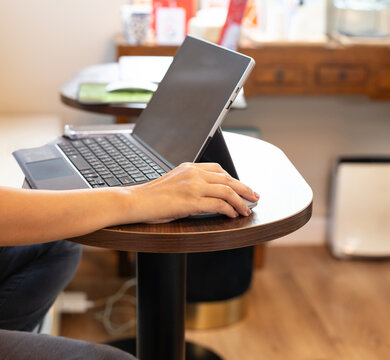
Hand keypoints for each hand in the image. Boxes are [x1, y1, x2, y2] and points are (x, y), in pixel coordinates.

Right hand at [122, 163, 259, 223]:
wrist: (134, 202)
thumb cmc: (150, 198)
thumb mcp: (173, 184)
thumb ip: (189, 185)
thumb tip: (205, 196)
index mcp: (189, 167)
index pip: (218, 169)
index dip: (233, 179)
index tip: (242, 187)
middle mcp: (193, 173)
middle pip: (227, 178)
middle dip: (244, 188)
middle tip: (255, 196)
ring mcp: (193, 186)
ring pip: (227, 190)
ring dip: (241, 201)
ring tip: (247, 209)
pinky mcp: (191, 200)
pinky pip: (219, 204)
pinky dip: (230, 210)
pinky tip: (233, 215)